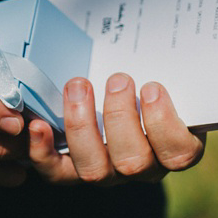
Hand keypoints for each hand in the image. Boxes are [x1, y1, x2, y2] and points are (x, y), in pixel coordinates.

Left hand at [28, 73, 204, 184]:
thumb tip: (176, 43)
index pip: (179, 153)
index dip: (163, 123)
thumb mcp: (170, 77)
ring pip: (94, 169)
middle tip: (117, 79)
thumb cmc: (147, 84)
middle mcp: (142, 168)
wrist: (119, 93)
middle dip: (120, 117)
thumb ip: (173, 70)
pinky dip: (44, 152)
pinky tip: (39, 124)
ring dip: (82, 126)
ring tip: (78, 86)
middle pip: (133, 162)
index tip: (151, 87)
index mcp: (174, 148)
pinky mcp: (73, 172)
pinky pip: (57, 173)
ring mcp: (108, 173)